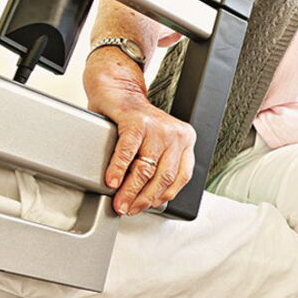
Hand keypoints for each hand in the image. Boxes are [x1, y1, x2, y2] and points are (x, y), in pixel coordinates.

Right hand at [83, 51, 195, 214]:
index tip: (147, 206)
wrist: (119, 89)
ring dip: (129, 190)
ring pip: (145, 169)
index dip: (162, 197)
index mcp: (185, 141)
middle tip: (128, 208)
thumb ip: (159, 164)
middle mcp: (175, 134)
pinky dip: (118, 170)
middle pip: (163, 177)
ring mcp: (157, 127)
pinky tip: (112, 181)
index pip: (181, 178)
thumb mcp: (157, 142)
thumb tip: (146, 197)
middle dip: (143, 199)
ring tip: (119, 201)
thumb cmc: (135, 120)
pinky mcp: (136, 122)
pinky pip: (127, 153)